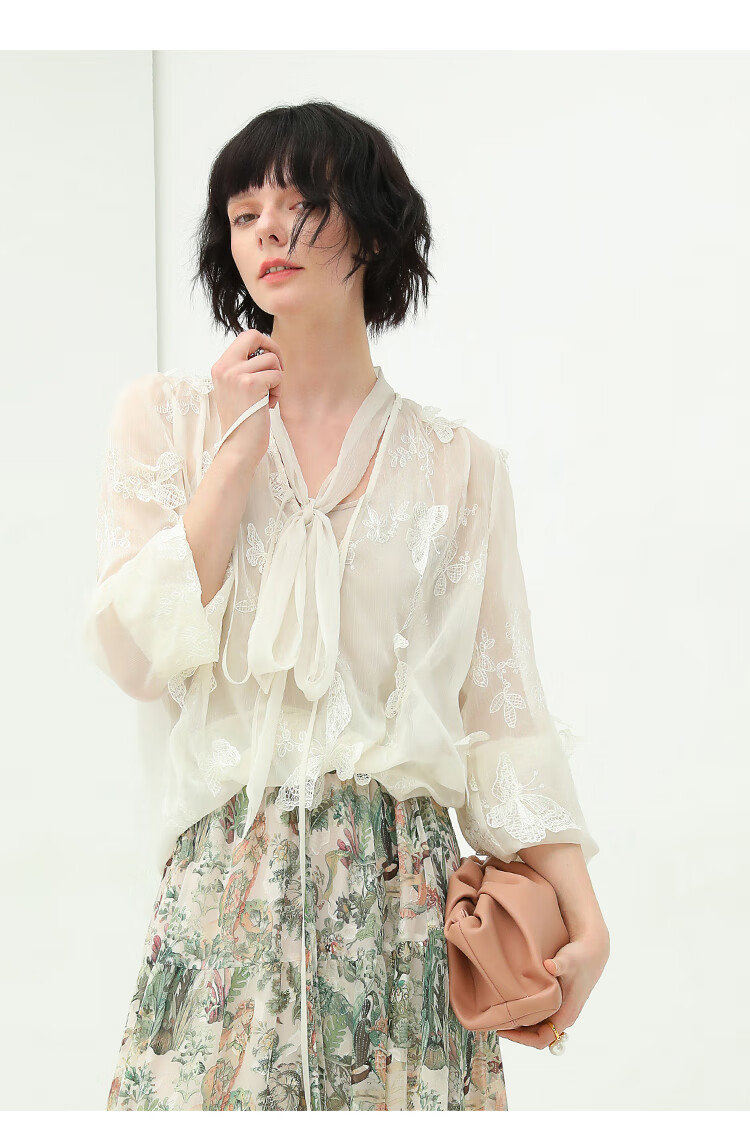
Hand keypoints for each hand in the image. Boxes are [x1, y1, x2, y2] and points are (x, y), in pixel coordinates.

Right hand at [210, 330, 284, 466]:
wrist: (239, 447)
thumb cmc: (243, 421)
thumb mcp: (237, 389)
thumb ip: (245, 369)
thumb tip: (266, 351)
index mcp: (220, 366)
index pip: (245, 336)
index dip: (264, 344)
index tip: (272, 361)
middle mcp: (224, 367)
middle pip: (254, 336)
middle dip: (274, 350)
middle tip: (278, 371)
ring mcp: (235, 374)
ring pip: (271, 359)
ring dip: (277, 379)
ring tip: (268, 398)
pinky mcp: (250, 384)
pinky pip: (276, 375)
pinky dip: (278, 390)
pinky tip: (269, 405)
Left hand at [494, 929, 609, 1049]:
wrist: (592, 951)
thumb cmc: (579, 957)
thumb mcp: (568, 959)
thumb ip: (559, 964)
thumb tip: (549, 966)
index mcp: (566, 1014)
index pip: (542, 1039)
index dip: (522, 1038)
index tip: (503, 1029)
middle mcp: (564, 1017)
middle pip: (538, 1037)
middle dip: (518, 1033)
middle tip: (496, 1023)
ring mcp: (562, 1011)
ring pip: (539, 1028)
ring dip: (522, 1026)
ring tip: (501, 1015)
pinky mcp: (559, 1004)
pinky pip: (541, 1018)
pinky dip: (527, 1017)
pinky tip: (514, 1005)